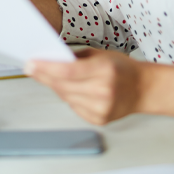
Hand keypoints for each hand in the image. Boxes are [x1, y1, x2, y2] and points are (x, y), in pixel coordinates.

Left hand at [25, 48, 143, 124]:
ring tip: (52, 76)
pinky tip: (73, 89)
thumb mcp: (100, 54)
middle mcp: (102, 91)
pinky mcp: (99, 119)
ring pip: (66, 97)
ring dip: (56, 86)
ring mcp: (101, 108)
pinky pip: (74, 107)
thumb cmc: (122, 68)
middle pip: (63, 86)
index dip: (46, 68)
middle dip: (45, 76)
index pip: (67, 71)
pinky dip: (70, 97)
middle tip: (32, 68)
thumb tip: (50, 60)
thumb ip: (76, 58)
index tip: (30, 64)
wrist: (143, 89)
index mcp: (103, 70)